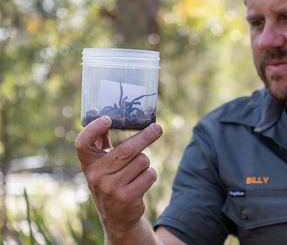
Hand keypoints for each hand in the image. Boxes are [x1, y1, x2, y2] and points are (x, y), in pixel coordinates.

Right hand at [75, 116, 162, 239]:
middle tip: (158, 128)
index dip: (93, 129)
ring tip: (137, 171)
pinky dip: (150, 174)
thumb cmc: (111, 181)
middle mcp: (97, 176)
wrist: (116, 218)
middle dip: (146, 136)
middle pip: (127, 149)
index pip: (82, 144)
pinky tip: (141, 182)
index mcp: (89, 164)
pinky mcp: (127, 197)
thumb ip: (101, 142)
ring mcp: (111, 188)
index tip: (107, 119)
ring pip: (142, 161)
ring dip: (146, 162)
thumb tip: (105, 115)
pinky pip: (149, 174)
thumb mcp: (101, 164)